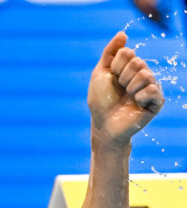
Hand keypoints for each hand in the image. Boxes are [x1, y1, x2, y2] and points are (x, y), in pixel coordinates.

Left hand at [88, 32, 163, 146]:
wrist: (104, 125)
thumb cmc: (100, 101)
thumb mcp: (100, 74)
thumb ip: (109, 53)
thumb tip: (122, 33)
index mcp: (130, 67)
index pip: (128, 53)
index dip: (115, 67)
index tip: (111, 78)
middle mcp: (143, 74)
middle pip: (137, 62)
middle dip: (122, 77)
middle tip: (120, 90)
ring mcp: (151, 87)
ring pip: (146, 75)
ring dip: (130, 87)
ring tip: (128, 97)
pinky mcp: (157, 101)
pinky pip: (152, 90)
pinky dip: (140, 97)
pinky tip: (136, 103)